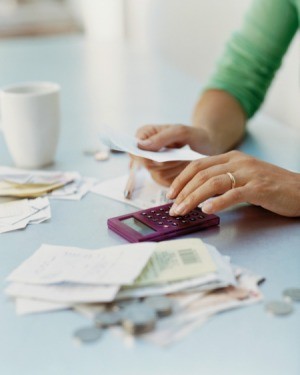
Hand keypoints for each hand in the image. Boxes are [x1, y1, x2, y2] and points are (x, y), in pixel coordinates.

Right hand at [131, 124, 212, 186]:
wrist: (207, 146)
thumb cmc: (194, 135)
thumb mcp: (181, 131)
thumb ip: (162, 137)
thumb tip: (141, 146)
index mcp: (145, 135)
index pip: (133, 150)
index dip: (144, 157)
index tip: (160, 158)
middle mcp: (146, 151)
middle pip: (146, 165)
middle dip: (165, 163)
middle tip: (180, 156)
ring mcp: (153, 165)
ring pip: (157, 175)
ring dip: (174, 169)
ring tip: (184, 159)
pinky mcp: (162, 177)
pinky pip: (166, 182)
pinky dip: (178, 176)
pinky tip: (185, 167)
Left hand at [167, 150, 299, 216]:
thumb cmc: (269, 185)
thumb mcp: (243, 176)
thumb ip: (222, 178)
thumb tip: (197, 192)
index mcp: (231, 157)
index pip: (198, 165)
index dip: (181, 179)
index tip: (170, 193)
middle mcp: (238, 162)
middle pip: (201, 174)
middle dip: (183, 191)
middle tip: (172, 207)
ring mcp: (249, 173)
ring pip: (213, 183)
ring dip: (193, 198)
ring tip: (182, 211)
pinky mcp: (259, 188)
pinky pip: (233, 194)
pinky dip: (217, 202)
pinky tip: (207, 210)